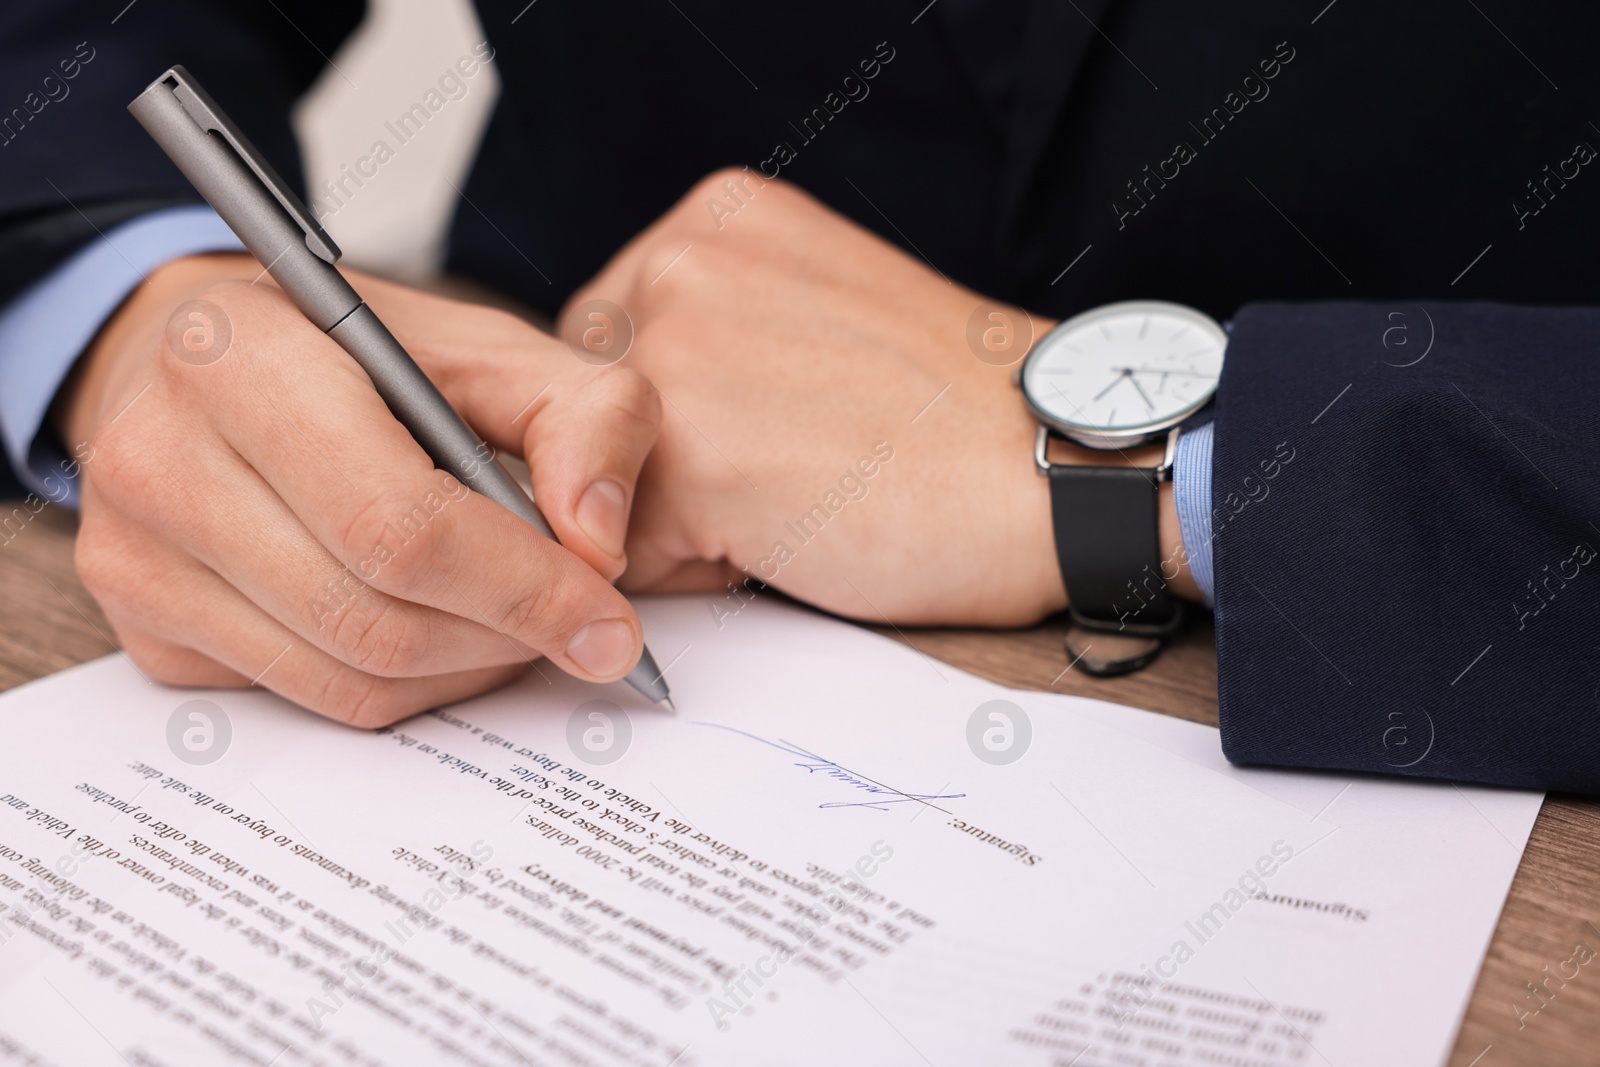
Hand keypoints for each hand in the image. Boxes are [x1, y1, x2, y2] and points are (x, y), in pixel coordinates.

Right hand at [59, 254, 660, 724]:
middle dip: (507, 637)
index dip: (524, 589)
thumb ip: (584, 417)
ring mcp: (134, 558)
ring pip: (349, 678)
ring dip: (467, 670)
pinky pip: (311, 699)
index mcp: (242, 360)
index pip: (400, 526)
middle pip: (377, 620)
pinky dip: (406, 685)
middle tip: (581, 625)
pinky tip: (441, 628)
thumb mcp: (490, 345)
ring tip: (518, 621)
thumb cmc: (354, 351)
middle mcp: (159, 462)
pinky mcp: (144, 629)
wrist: (202, 360)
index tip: (609, 623)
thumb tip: (599, 545)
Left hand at [565, 169, 1194, 626]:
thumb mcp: (820, 319)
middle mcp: (679, 261)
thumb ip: (719, 337)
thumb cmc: (961, 418)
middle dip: (657, 468)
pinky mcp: (685, 453)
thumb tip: (620, 429)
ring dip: (671, 521)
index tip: (765, 439)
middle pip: (589, 413)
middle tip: (786, 480)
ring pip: (598, 484)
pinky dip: (690, 573)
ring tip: (792, 508)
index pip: (612, 345)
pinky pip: (624, 551)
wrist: (1060, 470)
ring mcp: (673, 351)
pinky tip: (789, 543)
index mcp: (716, 219)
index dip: (675, 421)